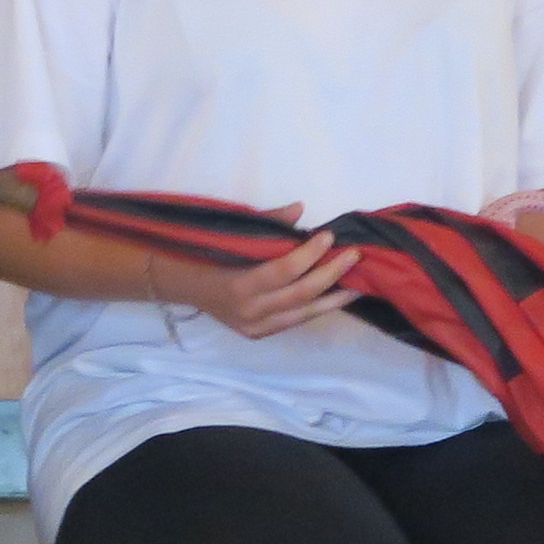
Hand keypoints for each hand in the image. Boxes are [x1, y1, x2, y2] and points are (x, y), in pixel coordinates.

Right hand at [177, 225, 357, 340]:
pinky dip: (316, 307)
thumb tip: (301, 209)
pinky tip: (333, 296)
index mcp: (239, 286)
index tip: (329, 236)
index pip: (283, 271)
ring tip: (358, 284)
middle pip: (300, 295)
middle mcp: (249, 312)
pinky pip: (295, 320)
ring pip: (303, 314)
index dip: (308, 254)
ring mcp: (255, 328)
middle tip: (354, 256)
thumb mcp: (234, 235)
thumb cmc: (208, 253)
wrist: (186, 286)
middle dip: (331, 275)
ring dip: (333, 298)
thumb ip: (268, 223)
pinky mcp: (260, 334)